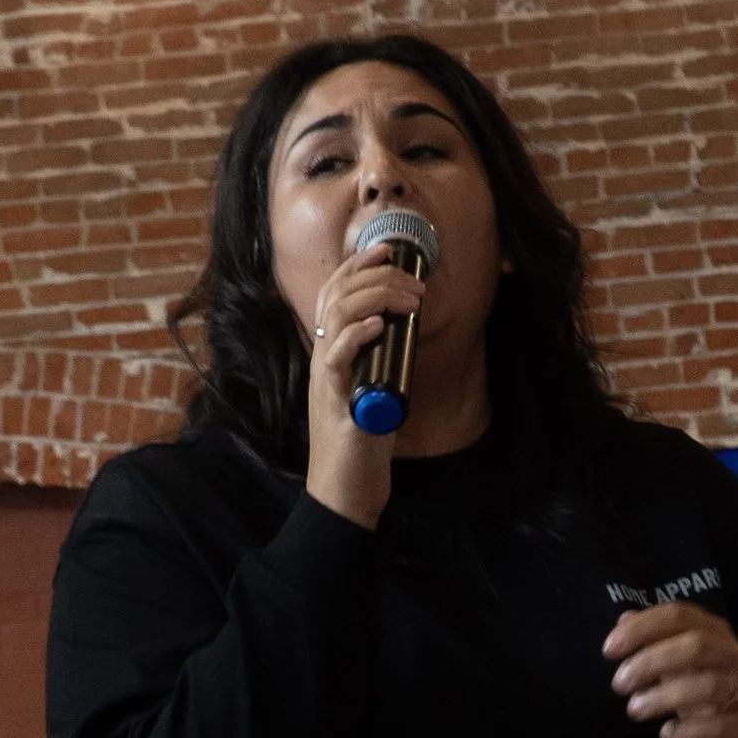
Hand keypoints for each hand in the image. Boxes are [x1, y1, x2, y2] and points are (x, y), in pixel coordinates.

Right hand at [302, 241, 433, 531]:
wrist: (346, 488)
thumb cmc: (361, 443)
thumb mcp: (373, 389)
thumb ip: (381, 361)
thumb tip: (406, 333)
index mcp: (331, 352)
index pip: (334, 293)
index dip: (357, 265)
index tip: (387, 249)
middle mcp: (323, 359)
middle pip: (336, 296)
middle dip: (376, 278)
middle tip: (414, 282)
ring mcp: (327, 379)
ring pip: (335, 319)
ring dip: (374, 299)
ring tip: (408, 299)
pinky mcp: (335, 403)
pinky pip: (336, 360)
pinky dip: (356, 337)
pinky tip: (379, 325)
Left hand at [603, 603, 737, 737]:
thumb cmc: (704, 693)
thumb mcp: (677, 663)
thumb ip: (654, 639)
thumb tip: (624, 619)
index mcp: (715, 632)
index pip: (678, 615)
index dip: (641, 628)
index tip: (609, 650)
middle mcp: (734, 655)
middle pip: (695, 646)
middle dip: (650, 662)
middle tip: (618, 684)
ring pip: (707, 686)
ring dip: (662, 697)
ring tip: (634, 710)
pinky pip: (718, 726)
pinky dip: (687, 731)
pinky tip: (666, 734)